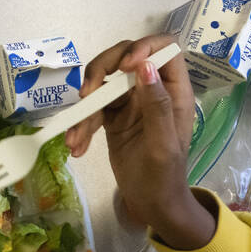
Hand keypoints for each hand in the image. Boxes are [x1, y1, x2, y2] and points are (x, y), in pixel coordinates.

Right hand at [65, 34, 214, 249]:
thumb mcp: (162, 145)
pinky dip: (82, 125)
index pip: (165, 49)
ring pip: (103, 81)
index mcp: (174, 91)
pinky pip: (93, 108)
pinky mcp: (112, 115)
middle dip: (102, 70)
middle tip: (87, 94)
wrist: (151, 204)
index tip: (123, 67)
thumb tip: (144, 67)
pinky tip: (77, 146)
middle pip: (125, 56)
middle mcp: (152, 89)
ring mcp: (131, 101)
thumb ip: (157, 105)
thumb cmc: (164, 177)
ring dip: (86, 106)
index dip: (144, 47)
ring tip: (76, 137)